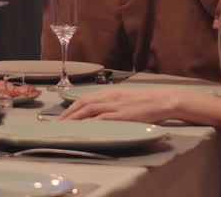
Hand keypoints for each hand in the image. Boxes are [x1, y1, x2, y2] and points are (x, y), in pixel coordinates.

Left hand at [58, 86, 193, 122]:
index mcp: (110, 92)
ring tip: (65, 127)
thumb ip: (112, 102)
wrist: (163, 99)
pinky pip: (102, 118)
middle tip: (57, 124)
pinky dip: (90, 122)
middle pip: (83, 104)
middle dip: (68, 114)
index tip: (62, 116)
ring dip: (75, 118)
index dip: (71, 107)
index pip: (85, 98)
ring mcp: (115, 106)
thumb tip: (99, 110)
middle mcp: (109, 97)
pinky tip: (83, 128)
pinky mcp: (122, 115)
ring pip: (89, 110)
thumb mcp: (125, 97)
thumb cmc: (146, 100)